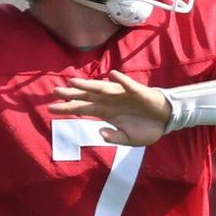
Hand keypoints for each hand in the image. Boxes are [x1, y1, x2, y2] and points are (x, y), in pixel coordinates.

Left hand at [49, 70, 170, 145]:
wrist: (165, 120)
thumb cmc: (145, 128)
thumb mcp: (128, 139)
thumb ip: (114, 137)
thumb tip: (100, 132)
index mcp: (105, 112)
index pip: (82, 108)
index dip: (67, 108)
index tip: (50, 109)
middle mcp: (110, 101)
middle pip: (86, 95)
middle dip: (71, 94)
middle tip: (54, 91)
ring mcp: (121, 94)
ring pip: (101, 88)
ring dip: (87, 85)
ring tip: (73, 81)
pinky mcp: (136, 91)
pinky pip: (127, 85)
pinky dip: (120, 80)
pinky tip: (112, 75)